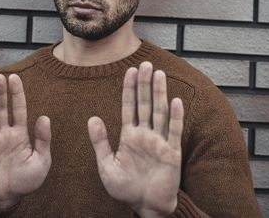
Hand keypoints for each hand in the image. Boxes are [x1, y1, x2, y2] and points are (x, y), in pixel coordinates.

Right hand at [0, 74, 51, 210]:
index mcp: (20, 134)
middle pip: (2, 109)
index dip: (16, 93)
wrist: (6, 198)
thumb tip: (44, 117)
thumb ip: (43, 140)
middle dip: (1, 92)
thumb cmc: (26, 181)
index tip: (14, 77)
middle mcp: (4, 134)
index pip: (18, 109)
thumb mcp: (41, 161)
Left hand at [88, 62, 183, 217]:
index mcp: (129, 135)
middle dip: (145, 84)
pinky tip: (175, 101)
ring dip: (160, 93)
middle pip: (145, 104)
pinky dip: (175, 117)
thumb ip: (100, 142)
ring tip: (159, 74)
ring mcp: (160, 142)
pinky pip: (174, 132)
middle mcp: (145, 134)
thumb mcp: (106, 165)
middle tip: (146, 64)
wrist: (144, 206)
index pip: (129, 106)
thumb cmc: (126, 188)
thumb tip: (92, 118)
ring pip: (160, 112)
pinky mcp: (172, 153)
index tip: (130, 70)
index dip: (129, 88)